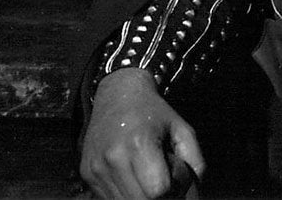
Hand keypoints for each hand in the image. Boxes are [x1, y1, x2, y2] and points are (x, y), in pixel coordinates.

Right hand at [80, 68, 204, 198]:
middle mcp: (114, 157)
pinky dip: (124, 193)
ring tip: (145, 174)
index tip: (172, 174)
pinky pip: (109, 198)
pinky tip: (130, 174)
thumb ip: (194, 161)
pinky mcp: (87, 173)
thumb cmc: (153, 112)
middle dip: (156, 196)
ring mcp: (97, 167)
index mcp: (139, 143)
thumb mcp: (181, 128)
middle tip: (161, 177)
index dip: (171, 188)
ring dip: (139, 196)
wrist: (117, 93)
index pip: (158, 191)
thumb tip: (193, 193)